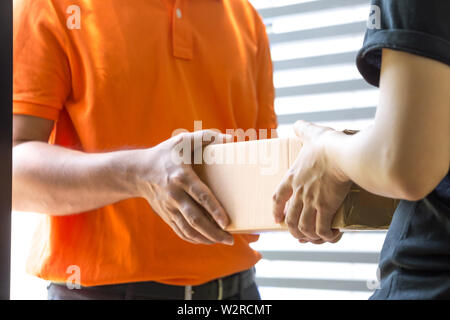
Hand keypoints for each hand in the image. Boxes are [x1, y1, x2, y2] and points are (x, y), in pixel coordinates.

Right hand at [135, 130, 233, 245]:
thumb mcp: (182, 141)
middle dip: (214, 231)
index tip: (226, 221)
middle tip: (230, 239)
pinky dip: (195, 239)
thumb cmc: (165, 155)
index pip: (201, 196)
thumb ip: (205, 137)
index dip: (214, 210)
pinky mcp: (166, 215)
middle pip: (195, 219)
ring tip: (223, 240)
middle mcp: (175, 195)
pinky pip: (181, 231)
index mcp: (181, 177)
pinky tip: (207, 240)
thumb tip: (228, 139)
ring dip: (206, 238)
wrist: (138, 172)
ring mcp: (169, 208)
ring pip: (188, 229)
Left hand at [273, 121, 351, 243]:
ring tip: (317, 239)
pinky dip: (327, 236)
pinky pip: (322, 229)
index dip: (276, 210)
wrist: (343, 155)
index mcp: (293, 176)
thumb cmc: (328, 144)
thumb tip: (297, 124)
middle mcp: (299, 191)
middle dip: (293, 230)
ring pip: (304, 227)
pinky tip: (334, 235)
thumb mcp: (312, 134)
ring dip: (310, 236)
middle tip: (300, 236)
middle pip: (290, 218)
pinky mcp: (326, 207)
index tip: (277, 219)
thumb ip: (303, 130)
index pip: (277, 197)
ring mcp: (311, 201)